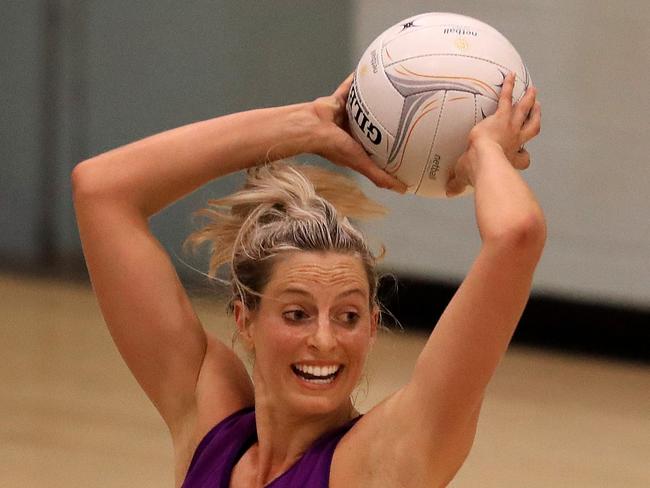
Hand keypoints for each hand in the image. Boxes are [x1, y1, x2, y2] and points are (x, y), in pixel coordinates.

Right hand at [307, 74, 406, 192]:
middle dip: (385, 120)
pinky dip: (357, 79)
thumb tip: (404, 189)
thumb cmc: (333, 147)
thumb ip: (380, 177)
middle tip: (406, 111)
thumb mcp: (362, 163)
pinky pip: (349, 87)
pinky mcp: (338, 100)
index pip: (378, 145)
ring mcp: (344, 114)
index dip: (392, 143)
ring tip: (391, 89)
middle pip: (372, 124)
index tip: (409, 140)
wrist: (311, 127)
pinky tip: (371, 70)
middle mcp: (351, 130)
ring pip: (362, 106)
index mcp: (357, 146)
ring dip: (373, 99)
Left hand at [446, 72, 540, 196]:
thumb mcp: (466, 177)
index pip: (524, 159)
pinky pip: (506, 98)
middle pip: (532, 129)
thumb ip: (458, 184)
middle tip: (538, 110)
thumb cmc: (478, 172)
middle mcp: (516, 142)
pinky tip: (509, 75)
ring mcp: (511, 128)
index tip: (522, 157)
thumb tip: (448, 193)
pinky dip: (508, 86)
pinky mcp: (502, 116)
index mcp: (511, 159)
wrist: (484, 160)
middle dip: (535, 119)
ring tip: (532, 91)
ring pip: (525, 111)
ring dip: (529, 100)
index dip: (523, 158)